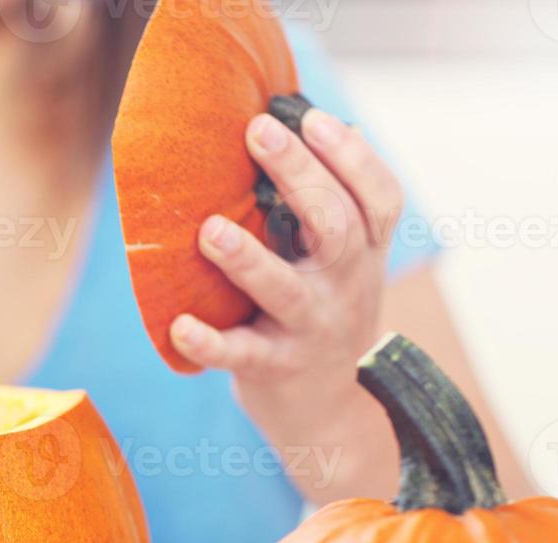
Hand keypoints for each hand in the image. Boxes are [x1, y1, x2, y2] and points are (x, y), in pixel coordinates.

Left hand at [168, 108, 403, 413]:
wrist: (324, 411)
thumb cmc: (318, 314)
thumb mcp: (341, 265)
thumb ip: (326, 208)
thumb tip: (302, 122)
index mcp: (365, 254)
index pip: (378, 197)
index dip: (352, 155)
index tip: (311, 117)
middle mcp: (346, 287)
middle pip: (336, 227)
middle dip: (300, 175)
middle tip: (257, 131)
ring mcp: (312, 330)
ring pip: (287, 290)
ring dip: (249, 259)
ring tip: (210, 229)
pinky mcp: (274, 369)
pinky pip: (240, 354)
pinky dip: (210, 342)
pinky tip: (179, 326)